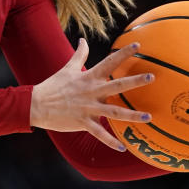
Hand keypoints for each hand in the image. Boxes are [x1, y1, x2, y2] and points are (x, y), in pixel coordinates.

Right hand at [30, 38, 154, 150]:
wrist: (37, 104)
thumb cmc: (54, 86)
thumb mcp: (67, 68)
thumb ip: (79, 55)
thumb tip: (83, 40)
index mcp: (88, 77)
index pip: (109, 62)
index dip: (123, 53)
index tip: (137, 46)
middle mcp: (91, 92)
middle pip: (117, 85)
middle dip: (134, 81)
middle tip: (151, 77)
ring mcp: (88, 108)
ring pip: (113, 112)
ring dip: (131, 115)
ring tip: (148, 117)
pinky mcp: (83, 122)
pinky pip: (99, 133)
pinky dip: (110, 141)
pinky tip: (123, 148)